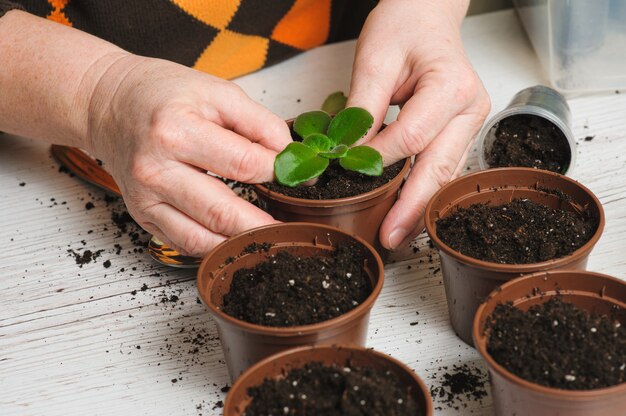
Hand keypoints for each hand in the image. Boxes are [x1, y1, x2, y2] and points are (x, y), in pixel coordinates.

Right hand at [86, 55, 291, 255]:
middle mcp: (156, 169)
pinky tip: (234, 238)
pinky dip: (213, 246)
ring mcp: (146, 198)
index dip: (278, 173)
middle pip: (222, 212)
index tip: (297, 176)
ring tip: (267, 236)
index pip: (243, 164)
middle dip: (264, 223)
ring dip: (239, 243)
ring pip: (202, 238)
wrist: (108, 103)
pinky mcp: (142, 215)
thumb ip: (259, 123)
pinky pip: (184, 243)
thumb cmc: (160, 95)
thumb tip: (288, 155)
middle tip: (290, 226)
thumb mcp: (216, 91)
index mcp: (176, 131)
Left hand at [347, 0, 490, 249]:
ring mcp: (470, 123)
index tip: (349, 171)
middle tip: (389, 236)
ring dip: (420, 206)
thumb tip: (348, 154)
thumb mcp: (374, 59)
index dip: (379, 159)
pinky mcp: (461, 132)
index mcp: (452, 86)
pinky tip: (407, 210)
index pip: (412, 137)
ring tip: (397, 233)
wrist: (425, 15)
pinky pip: (443, 167)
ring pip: (445, 175)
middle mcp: (470, 108)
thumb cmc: (404, 28)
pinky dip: (424, 190)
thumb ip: (363, 109)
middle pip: (438, 168)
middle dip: (411, 206)